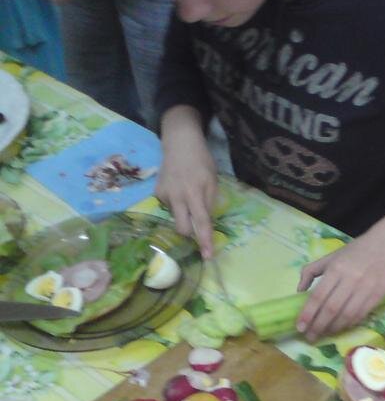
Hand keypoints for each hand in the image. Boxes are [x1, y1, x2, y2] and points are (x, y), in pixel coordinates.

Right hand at [156, 118, 217, 258]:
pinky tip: (180, 191)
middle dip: (189, 235)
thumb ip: (210, 202)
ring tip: (189, 196)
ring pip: (176, 217)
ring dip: (185, 214)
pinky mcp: (156, 193)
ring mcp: (163, 195)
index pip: (201, 222)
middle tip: (198, 233)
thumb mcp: (212, 181)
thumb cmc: (201, 162)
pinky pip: (170, 207)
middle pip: (181, 228)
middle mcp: (176, 196)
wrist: (179, 144)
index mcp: (194, 193)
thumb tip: (205, 222)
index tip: (207, 256)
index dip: (204, 240)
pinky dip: (178, 205)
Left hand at [296, 233, 384, 340]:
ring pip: (347, 315)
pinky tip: (341, 327)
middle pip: (331, 309)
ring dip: (334, 328)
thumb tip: (299, 290)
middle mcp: (350, 279)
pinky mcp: (378, 295)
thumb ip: (311, 271)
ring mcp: (366, 288)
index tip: (300, 327)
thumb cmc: (356, 251)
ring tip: (324, 334)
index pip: (318, 296)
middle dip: (318, 326)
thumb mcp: (331, 256)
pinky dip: (349, 323)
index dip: (308, 313)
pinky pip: (361, 314)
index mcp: (336, 269)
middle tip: (310, 337)